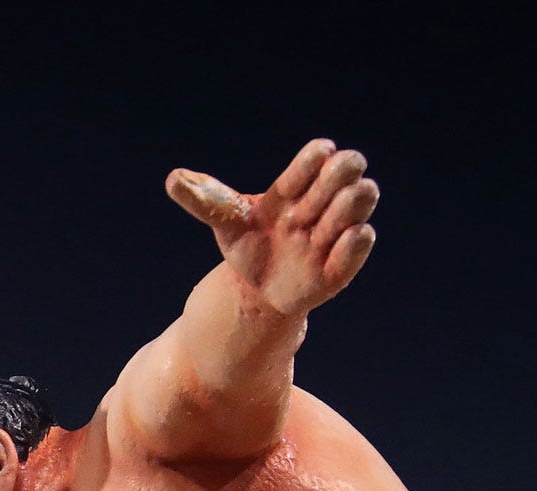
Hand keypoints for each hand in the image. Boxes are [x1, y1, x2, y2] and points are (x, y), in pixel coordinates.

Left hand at [166, 139, 378, 317]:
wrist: (256, 291)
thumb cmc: (246, 245)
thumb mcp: (225, 220)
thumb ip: (204, 198)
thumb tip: (173, 179)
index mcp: (298, 182)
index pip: (319, 153)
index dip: (312, 160)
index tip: (290, 187)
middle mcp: (324, 200)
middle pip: (350, 166)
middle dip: (332, 181)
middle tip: (305, 209)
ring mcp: (337, 229)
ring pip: (363, 196)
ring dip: (342, 208)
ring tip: (315, 230)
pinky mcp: (345, 262)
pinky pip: (363, 239)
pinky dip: (349, 242)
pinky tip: (325, 251)